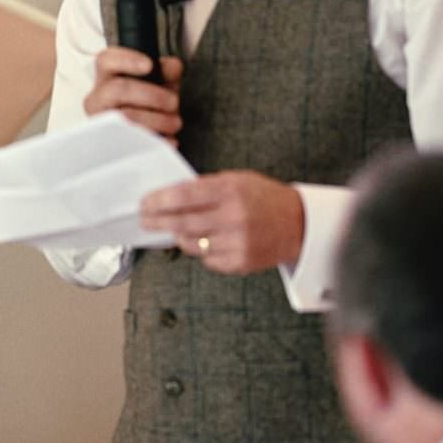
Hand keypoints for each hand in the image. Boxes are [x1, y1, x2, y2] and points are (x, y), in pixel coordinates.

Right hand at [83, 47, 185, 141]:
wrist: (142, 134)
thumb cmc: (146, 103)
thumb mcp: (160, 83)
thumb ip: (166, 72)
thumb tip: (172, 67)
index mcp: (106, 76)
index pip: (106, 60)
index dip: (127, 60)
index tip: (149, 65)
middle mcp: (97, 98)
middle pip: (118, 89)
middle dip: (152, 95)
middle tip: (173, 102)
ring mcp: (101, 121)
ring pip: (126, 116)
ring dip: (158, 120)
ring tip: (174, 122)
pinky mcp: (109, 143)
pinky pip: (131, 142)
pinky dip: (155, 139)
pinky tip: (168, 138)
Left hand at [140, 170, 305, 274]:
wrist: (299, 224)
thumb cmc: (264, 198)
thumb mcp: (237, 180)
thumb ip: (207, 187)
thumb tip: (170, 195)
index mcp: (231, 190)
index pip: (184, 195)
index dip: (159, 200)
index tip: (145, 202)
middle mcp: (233, 216)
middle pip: (181, 222)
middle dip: (156, 221)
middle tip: (143, 219)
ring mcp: (237, 242)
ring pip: (191, 244)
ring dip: (179, 236)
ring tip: (177, 229)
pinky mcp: (240, 262)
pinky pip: (207, 259)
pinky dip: (202, 251)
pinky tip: (209, 241)